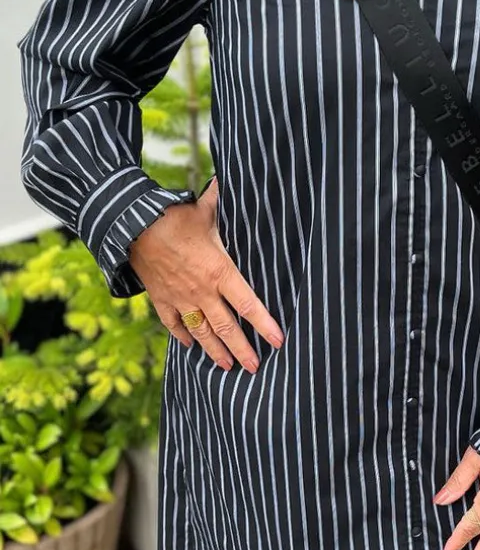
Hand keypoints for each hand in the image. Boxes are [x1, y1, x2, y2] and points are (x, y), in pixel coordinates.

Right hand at [128, 177, 283, 371]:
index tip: (278, 341)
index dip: (264, 324)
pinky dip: (183, 336)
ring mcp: (180, 299)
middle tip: (256, 367)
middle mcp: (202, 291)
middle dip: (243, 350)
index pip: (248, 304)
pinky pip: (174, 324)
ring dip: (216, 352)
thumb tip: (232, 182)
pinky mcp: (161, 300)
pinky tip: (191, 346)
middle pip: (227, 328)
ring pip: (202, 333)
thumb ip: (221, 203)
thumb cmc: (172, 216)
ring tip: (229, 367)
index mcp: (219, 271)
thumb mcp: (203, 210)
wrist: (130, 226)